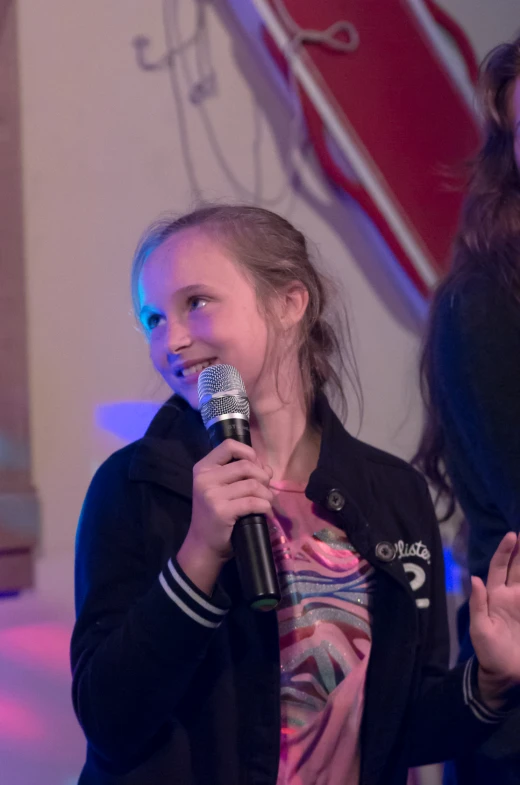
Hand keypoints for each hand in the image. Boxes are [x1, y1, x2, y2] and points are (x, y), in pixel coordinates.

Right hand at [187, 439, 273, 562]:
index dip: (249, 453)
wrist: (203, 545)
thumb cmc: (215, 514)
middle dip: (263, 477)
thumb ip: (240, 474)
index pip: (229, 445)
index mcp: (203, 468)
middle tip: (265, 489)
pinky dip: (265, 506)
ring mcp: (212, 495)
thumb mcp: (221, 488)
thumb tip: (267, 469)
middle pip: (246, 465)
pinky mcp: (222, 511)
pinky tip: (265, 511)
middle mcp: (205, 478)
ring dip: (267, 494)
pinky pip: (254, 502)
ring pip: (253, 484)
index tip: (256, 467)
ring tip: (266, 501)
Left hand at [469, 532, 519, 706]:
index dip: (505, 551)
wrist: (506, 676)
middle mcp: (512, 596)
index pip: (500, 567)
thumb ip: (477, 603)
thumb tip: (474, 578)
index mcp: (495, 596)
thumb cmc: (489, 652)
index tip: (511, 535)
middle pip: (519, 567)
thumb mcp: (479, 629)